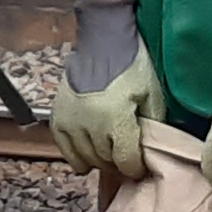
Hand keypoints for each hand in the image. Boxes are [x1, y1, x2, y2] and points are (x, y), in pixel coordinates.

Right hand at [44, 0, 160, 177]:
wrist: (103, 43)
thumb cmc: (131, 67)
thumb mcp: (152, 96)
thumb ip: (153, 126)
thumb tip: (150, 150)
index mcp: (116, 121)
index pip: (126, 162)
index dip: (135, 167)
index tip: (139, 165)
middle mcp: (91, 126)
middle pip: (106, 162)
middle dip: (118, 163)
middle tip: (126, 157)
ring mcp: (72, 122)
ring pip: (85, 158)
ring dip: (99, 161)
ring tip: (108, 155)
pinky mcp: (59, 118)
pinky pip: (64, 149)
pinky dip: (76, 157)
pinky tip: (86, 157)